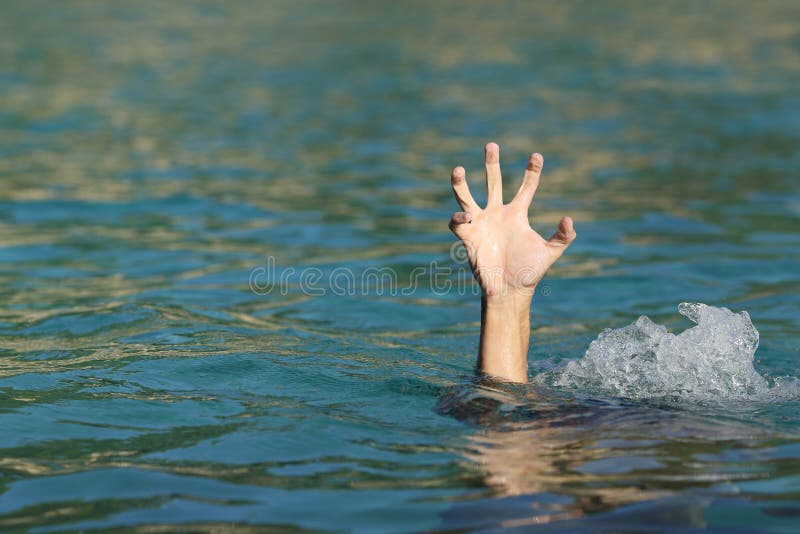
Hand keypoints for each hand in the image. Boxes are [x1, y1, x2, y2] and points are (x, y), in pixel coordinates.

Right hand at [449, 142, 575, 297]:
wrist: (509, 291)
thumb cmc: (528, 272)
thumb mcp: (550, 252)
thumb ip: (563, 236)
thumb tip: (568, 218)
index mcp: (517, 214)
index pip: (525, 187)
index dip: (531, 171)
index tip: (537, 156)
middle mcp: (497, 214)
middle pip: (492, 181)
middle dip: (491, 162)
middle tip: (492, 144)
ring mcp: (480, 223)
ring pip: (466, 195)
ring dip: (460, 182)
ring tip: (459, 169)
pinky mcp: (468, 236)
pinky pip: (457, 221)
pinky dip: (459, 217)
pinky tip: (468, 216)